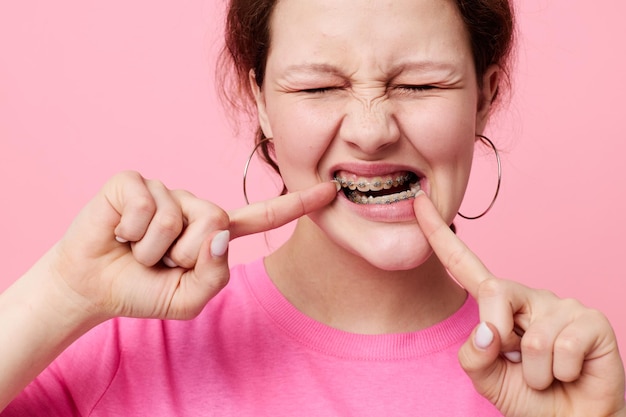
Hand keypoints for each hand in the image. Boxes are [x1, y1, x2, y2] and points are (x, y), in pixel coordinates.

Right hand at [50, 171, 338, 320]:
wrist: (92, 287)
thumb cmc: (142, 289)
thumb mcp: (188, 299)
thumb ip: (214, 277)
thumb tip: (219, 234)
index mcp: (214, 233)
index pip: (262, 217)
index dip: (296, 206)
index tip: (331, 191)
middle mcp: (195, 206)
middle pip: (216, 223)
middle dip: (184, 256)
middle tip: (158, 262)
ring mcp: (166, 191)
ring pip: (179, 221)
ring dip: (153, 250)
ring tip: (137, 249)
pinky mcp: (135, 182)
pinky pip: (148, 208)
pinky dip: (131, 234)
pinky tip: (120, 233)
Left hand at [413, 192, 625, 416]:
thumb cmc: (529, 396)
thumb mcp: (487, 378)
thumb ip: (474, 356)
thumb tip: (488, 330)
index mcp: (499, 305)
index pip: (465, 265)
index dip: (439, 235)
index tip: (418, 203)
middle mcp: (529, 297)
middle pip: (493, 293)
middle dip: (497, 335)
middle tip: (517, 364)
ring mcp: (561, 305)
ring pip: (529, 337)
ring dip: (533, 372)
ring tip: (549, 374)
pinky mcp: (591, 320)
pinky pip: (561, 348)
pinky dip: (560, 373)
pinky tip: (570, 373)